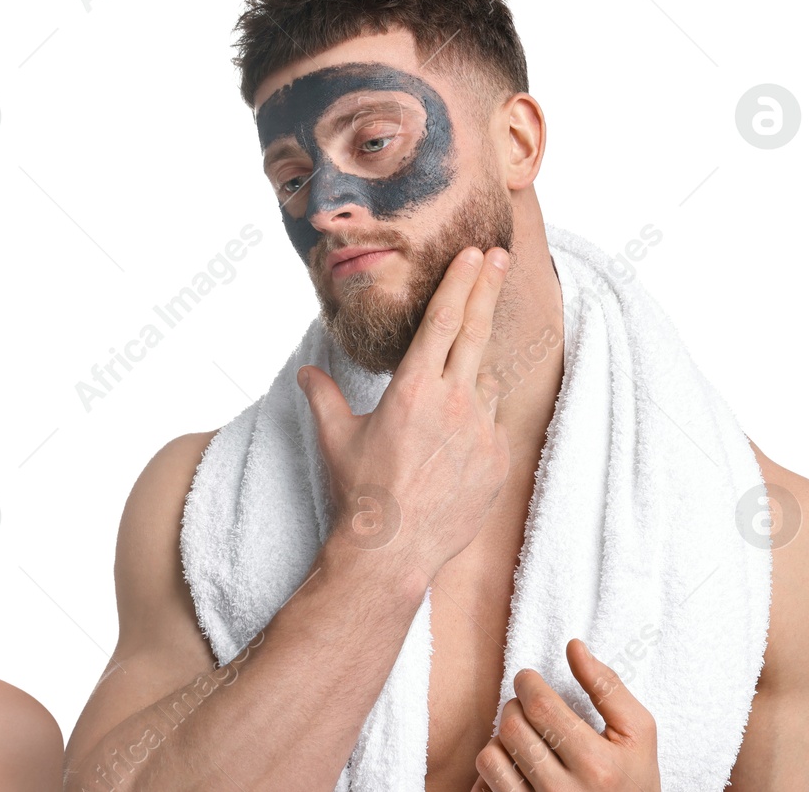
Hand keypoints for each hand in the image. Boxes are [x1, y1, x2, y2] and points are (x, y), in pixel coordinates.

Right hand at [299, 245, 511, 582]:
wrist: (393, 552)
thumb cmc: (360, 494)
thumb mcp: (336, 438)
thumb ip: (324, 397)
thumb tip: (307, 375)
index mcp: (415, 389)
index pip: (444, 321)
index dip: (462, 283)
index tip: (477, 256)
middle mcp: (454, 402)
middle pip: (477, 332)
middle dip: (489, 289)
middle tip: (501, 258)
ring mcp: (482, 432)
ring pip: (485, 382)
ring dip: (475, 372)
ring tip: (454, 388)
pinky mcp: (498, 461)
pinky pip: (491, 426)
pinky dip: (476, 421)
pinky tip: (455, 442)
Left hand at [473, 639, 661, 791]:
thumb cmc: (634, 780)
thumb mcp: (639, 734)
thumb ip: (607, 687)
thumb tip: (574, 647)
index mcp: (596, 765)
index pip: (540, 707)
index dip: (527, 683)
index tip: (528, 679)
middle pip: (512, 728)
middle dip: (515, 706)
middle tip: (529, 707)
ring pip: (490, 756)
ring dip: (501, 739)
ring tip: (524, 738)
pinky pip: (484, 785)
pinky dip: (494, 769)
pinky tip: (516, 766)